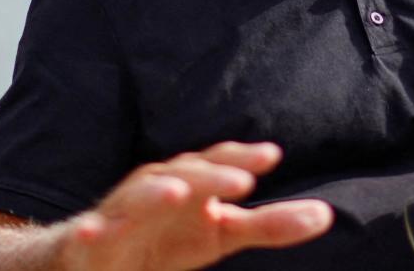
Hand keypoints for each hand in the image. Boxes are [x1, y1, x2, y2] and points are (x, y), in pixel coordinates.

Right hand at [61, 141, 332, 270]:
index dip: (241, 158)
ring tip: (179, 193)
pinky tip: (94, 232)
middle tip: (244, 181)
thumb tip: (327, 215)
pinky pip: (86, 237)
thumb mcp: (222, 233)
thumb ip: (270, 224)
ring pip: (134, 199)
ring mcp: (119, 216)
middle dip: (211, 175)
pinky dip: (90, 232)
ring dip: (154, 193)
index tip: (272, 155)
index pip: (217, 164)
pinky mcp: (86, 244)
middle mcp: (154, 191)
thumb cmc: (167, 239)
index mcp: (189, 186)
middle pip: (183, 175)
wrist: (95, 259)